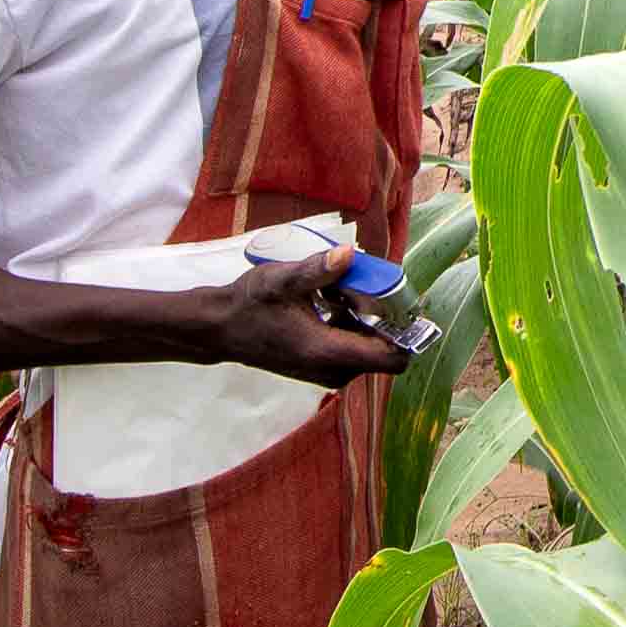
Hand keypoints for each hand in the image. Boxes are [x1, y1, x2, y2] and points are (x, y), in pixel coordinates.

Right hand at [208, 251, 415, 386]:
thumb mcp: (282, 280)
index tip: (396, 302)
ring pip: (366, 345)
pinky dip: (348, 324)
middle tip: (351, 288)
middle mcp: (332, 370)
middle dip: (377, 316)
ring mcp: (326, 372)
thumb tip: (350, 254)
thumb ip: (318, 270)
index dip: (405, 332)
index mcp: (327, 352)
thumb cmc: (249, 304)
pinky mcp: (320, 367)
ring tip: (333, 292)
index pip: (391, 359)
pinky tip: (325, 302)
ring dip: (361, 317)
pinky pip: (351, 347)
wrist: (220, 328)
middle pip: (382, 348)